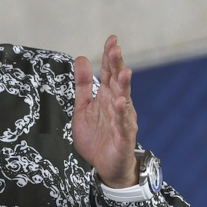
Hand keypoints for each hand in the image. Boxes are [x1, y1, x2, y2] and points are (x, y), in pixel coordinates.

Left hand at [73, 36, 138, 186]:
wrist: (104, 167)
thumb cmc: (97, 136)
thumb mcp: (83, 107)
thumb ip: (83, 85)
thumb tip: (82, 58)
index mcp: (107, 97)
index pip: (110, 73)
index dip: (110, 57)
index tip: (112, 39)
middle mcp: (118, 106)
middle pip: (118, 83)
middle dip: (117, 65)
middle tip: (116, 48)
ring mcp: (122, 121)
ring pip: (124, 100)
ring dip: (124, 86)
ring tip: (124, 71)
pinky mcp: (123, 138)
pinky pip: (123, 124)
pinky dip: (122, 114)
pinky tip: (121, 102)